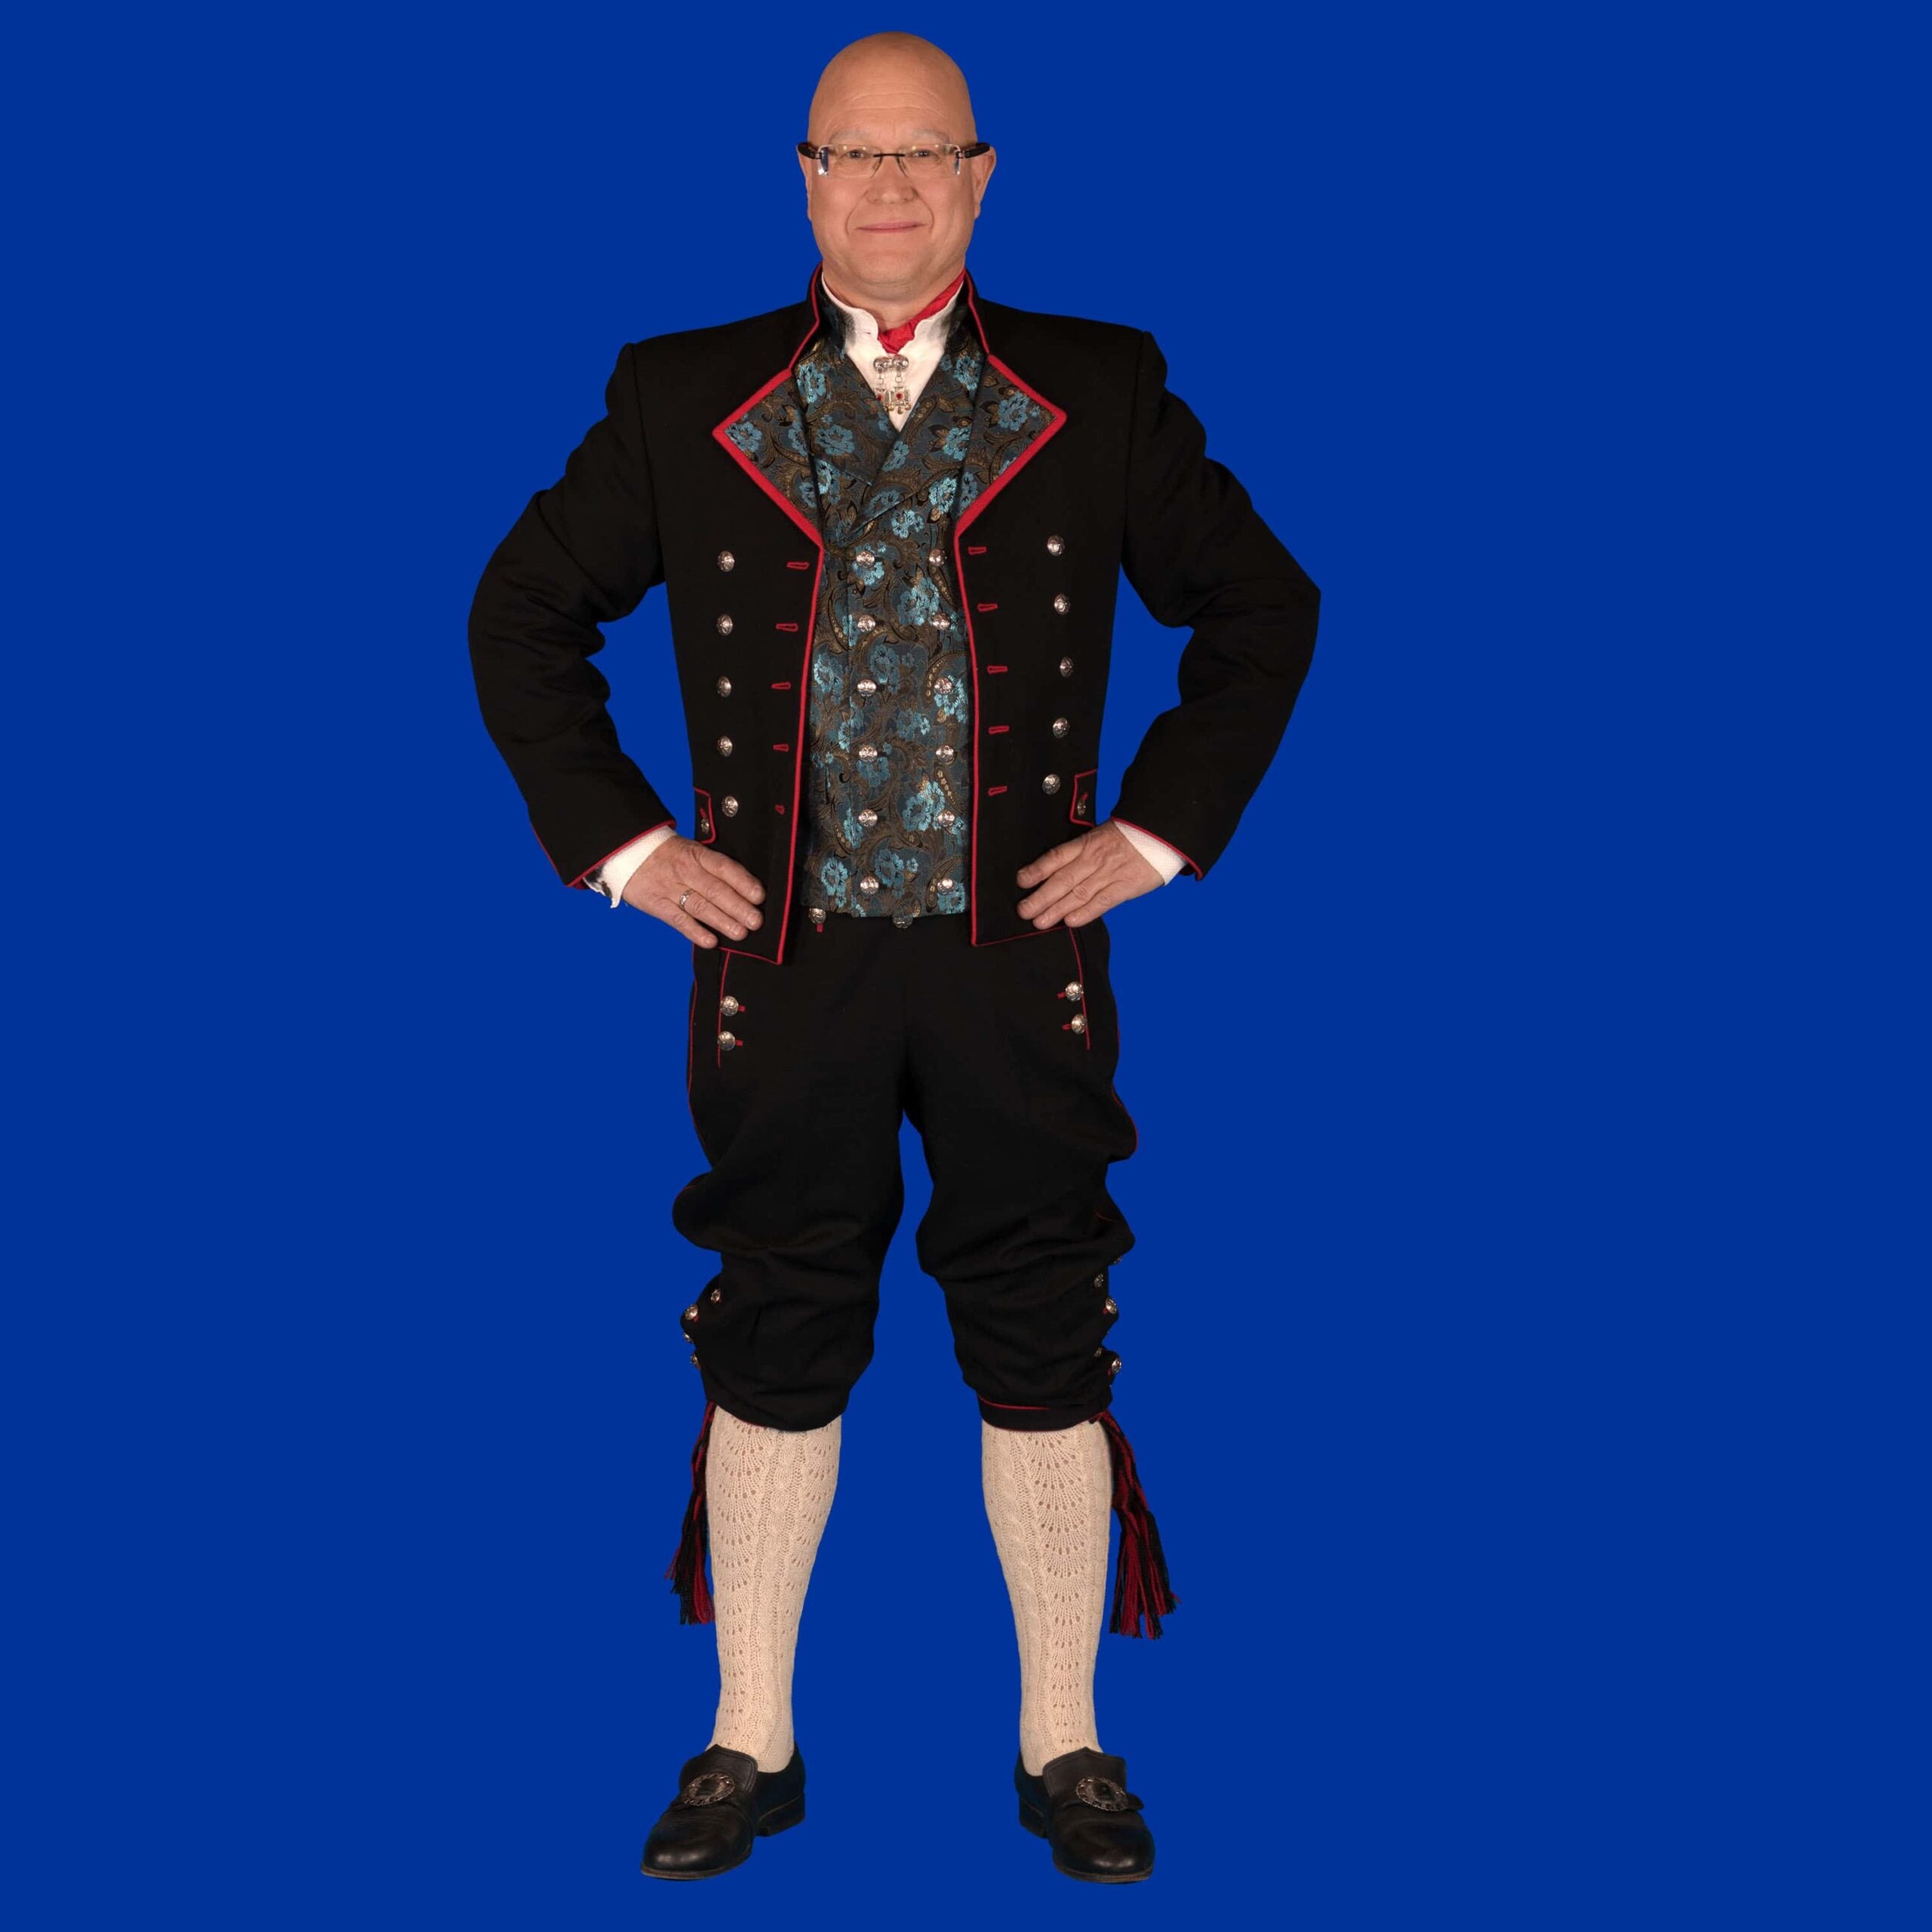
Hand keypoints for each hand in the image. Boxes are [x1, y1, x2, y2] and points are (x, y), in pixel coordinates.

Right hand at [625, 836, 766, 946]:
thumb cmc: (669, 854)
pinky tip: (711, 941)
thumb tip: (746, 888)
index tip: (759, 896)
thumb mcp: (691, 850)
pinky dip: (695, 932)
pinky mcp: (658, 905)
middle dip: (738, 907)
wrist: (627, 850)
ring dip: (722, 921)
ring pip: (700, 907)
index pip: (724, 867)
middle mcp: (686, 871)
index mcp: (697, 855)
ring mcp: (671, 889)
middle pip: (715, 890)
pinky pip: (679, 920)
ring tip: (741, 933)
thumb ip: (714, 867)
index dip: (743, 882)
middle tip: (756, 921)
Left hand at [1015, 821, 1161, 928]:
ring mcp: (1109, 874)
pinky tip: (1069, 922)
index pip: (1056, 857)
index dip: (1037, 869)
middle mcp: (1094, 860)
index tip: (1021, 880)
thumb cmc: (1129, 835)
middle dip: (1041, 897)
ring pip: (1078, 894)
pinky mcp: (1125, 887)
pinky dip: (1085, 913)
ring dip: (1056, 910)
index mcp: (1086, 844)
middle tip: (1024, 911)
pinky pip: (1102, 902)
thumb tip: (1058, 869)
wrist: (1160, 832)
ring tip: (1039, 922)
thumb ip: (1082, 852)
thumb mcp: (1101, 835)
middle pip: (1062, 880)